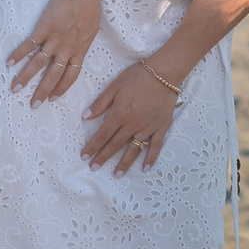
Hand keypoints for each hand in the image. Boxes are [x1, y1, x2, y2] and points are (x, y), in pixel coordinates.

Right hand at [8, 0, 99, 104]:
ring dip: (25, 77)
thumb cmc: (89, 8)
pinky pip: (29, 45)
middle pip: (53, 76)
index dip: (61, 88)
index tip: (53, 98)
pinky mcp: (43, 29)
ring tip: (15, 88)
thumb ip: (83, 42)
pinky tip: (9, 63)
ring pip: (38, 64)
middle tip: (33, 105)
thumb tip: (79, 46)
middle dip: (42, 92)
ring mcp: (54, 40)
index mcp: (79, 51)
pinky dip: (18, 54)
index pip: (70, 76)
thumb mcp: (91, 31)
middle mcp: (66, 49)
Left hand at [81, 60, 179, 174]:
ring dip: (124, 163)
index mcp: (119, 114)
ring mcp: (147, 127)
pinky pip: (155, 146)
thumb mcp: (114, 86)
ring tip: (116, 174)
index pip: (102, 135)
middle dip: (103, 157)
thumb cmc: (138, 76)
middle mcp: (132, 124)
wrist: (164, 73)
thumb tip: (85, 117)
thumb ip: (100, 103)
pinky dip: (151, 157)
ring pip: (133, 149)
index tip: (84, 156)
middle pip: (115, 144)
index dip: (92, 146)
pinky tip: (146, 168)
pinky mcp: (161, 127)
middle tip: (94, 168)